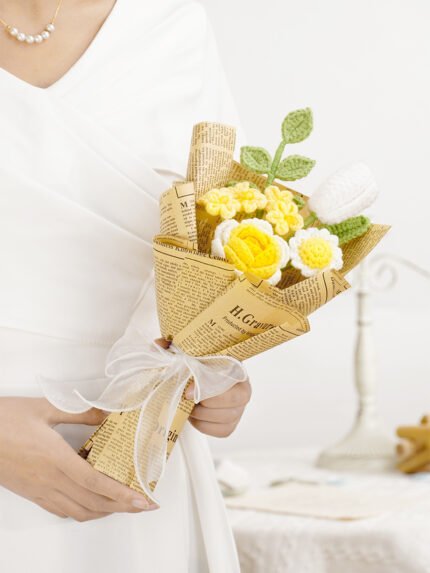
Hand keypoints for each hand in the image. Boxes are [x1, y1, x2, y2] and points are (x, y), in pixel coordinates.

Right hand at [0, 397, 157, 520]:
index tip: (142, 500)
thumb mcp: (45, 407)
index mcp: (55, 458)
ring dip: (103, 511)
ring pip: (77, 511)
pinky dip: (82, 510)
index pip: (95, 483)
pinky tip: (90, 502)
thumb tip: (106, 414)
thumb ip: (80, 412)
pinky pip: (61, 509)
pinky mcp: (30, 493)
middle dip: (121, 506)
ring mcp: (38, 490)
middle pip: (92, 502)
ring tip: (122, 504)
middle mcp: (49, 480)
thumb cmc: (5, 419)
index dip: (122, 494)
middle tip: (143, 505)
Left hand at [155, 338, 250, 437]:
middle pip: (235, 398)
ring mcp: (240, 407)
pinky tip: (194, 416)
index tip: (188, 391)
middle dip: (207, 402)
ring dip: (202, 415)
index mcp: (235, 366)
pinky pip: (221, 430)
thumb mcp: (183, 353)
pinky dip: (204, 426)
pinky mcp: (231, 424)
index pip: (232, 374)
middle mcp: (243, 386)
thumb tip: (159, 344)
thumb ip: (172, 346)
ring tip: (188, 407)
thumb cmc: (194, 367)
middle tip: (186, 399)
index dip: (210, 384)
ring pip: (227, 417)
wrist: (196, 383)